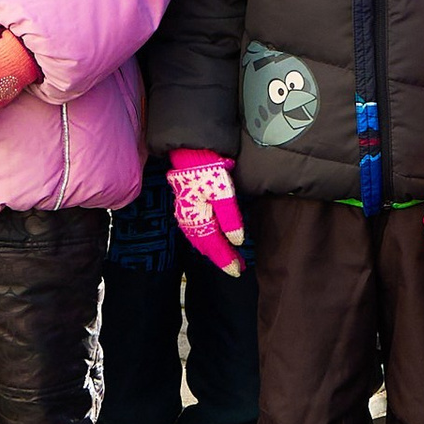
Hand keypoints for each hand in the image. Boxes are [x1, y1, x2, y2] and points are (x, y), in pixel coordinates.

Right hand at [169, 150, 245, 276]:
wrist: (191, 152)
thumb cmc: (209, 171)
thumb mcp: (224, 194)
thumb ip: (230, 219)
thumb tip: (236, 241)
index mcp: (197, 221)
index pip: (214, 247)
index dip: (226, 260)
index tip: (237, 271)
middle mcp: (188, 222)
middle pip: (206, 246)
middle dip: (222, 258)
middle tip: (238, 267)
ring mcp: (185, 215)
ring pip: (201, 240)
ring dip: (215, 250)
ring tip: (230, 257)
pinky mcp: (187, 208)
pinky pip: (197, 232)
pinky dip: (207, 240)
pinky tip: (214, 241)